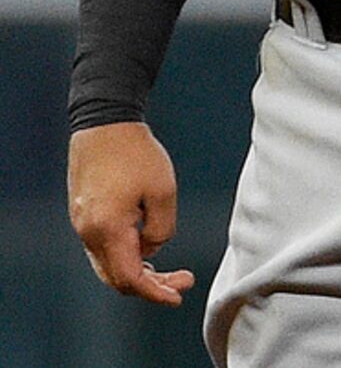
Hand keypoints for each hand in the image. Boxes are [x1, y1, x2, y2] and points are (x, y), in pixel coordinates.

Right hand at [68, 122, 193, 305]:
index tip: (179, 294)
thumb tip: (151, 250)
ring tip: (168, 269)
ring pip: (109, 264)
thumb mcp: (163, 190)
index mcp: (107, 230)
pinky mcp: (84, 213)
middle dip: (150, 285)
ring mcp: (83, 224)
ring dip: (138, 271)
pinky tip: (147, 246)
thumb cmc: (135, 153)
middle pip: (116, 278)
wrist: (105, 122)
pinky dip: (126, 255)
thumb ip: (161, 228)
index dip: (154, 292)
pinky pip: (104, 247)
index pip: (129, 279)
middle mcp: (89, 233)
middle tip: (182, 280)